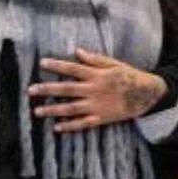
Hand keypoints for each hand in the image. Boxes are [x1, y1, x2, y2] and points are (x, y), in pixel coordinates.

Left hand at [28, 50, 167, 131]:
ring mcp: (97, 105)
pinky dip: (70, 126)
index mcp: (97, 74)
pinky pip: (83, 123)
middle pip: (67, 89)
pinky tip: (56, 127)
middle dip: (48, 89)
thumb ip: (95, 59)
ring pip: (71, 108)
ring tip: (37, 111)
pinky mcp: (101, 118)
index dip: (57, 65)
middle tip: (30, 90)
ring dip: (53, 109)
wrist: (146, 94)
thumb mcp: (114, 63)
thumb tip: (77, 51)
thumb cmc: (129, 75)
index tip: (42, 63)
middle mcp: (94, 90)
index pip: (73, 68)